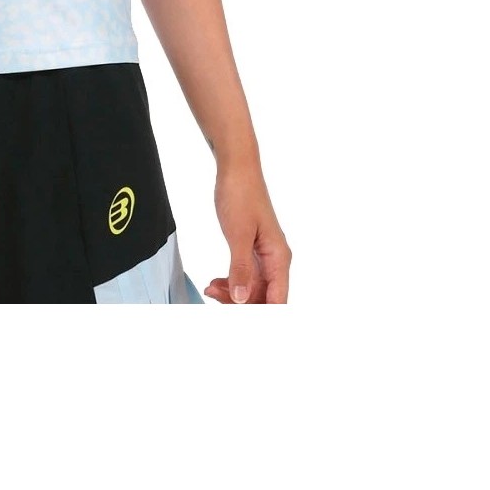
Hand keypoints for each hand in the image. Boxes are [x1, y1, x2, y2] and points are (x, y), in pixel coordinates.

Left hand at [204, 163, 290, 303]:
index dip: (262, 315)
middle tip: (215, 300)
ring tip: (211, 290)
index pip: (277, 301)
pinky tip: (215, 282)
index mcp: (279, 257)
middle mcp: (275, 259)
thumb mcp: (237, 234)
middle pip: (264, 297)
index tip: (241, 321)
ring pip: (253, 287)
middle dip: (242, 305)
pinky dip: (231, 281)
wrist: (236, 169)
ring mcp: (264, 254)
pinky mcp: (251, 248)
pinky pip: (245, 274)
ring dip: (233, 294)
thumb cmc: (240, 195)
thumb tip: (241, 300)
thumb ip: (240, 269)